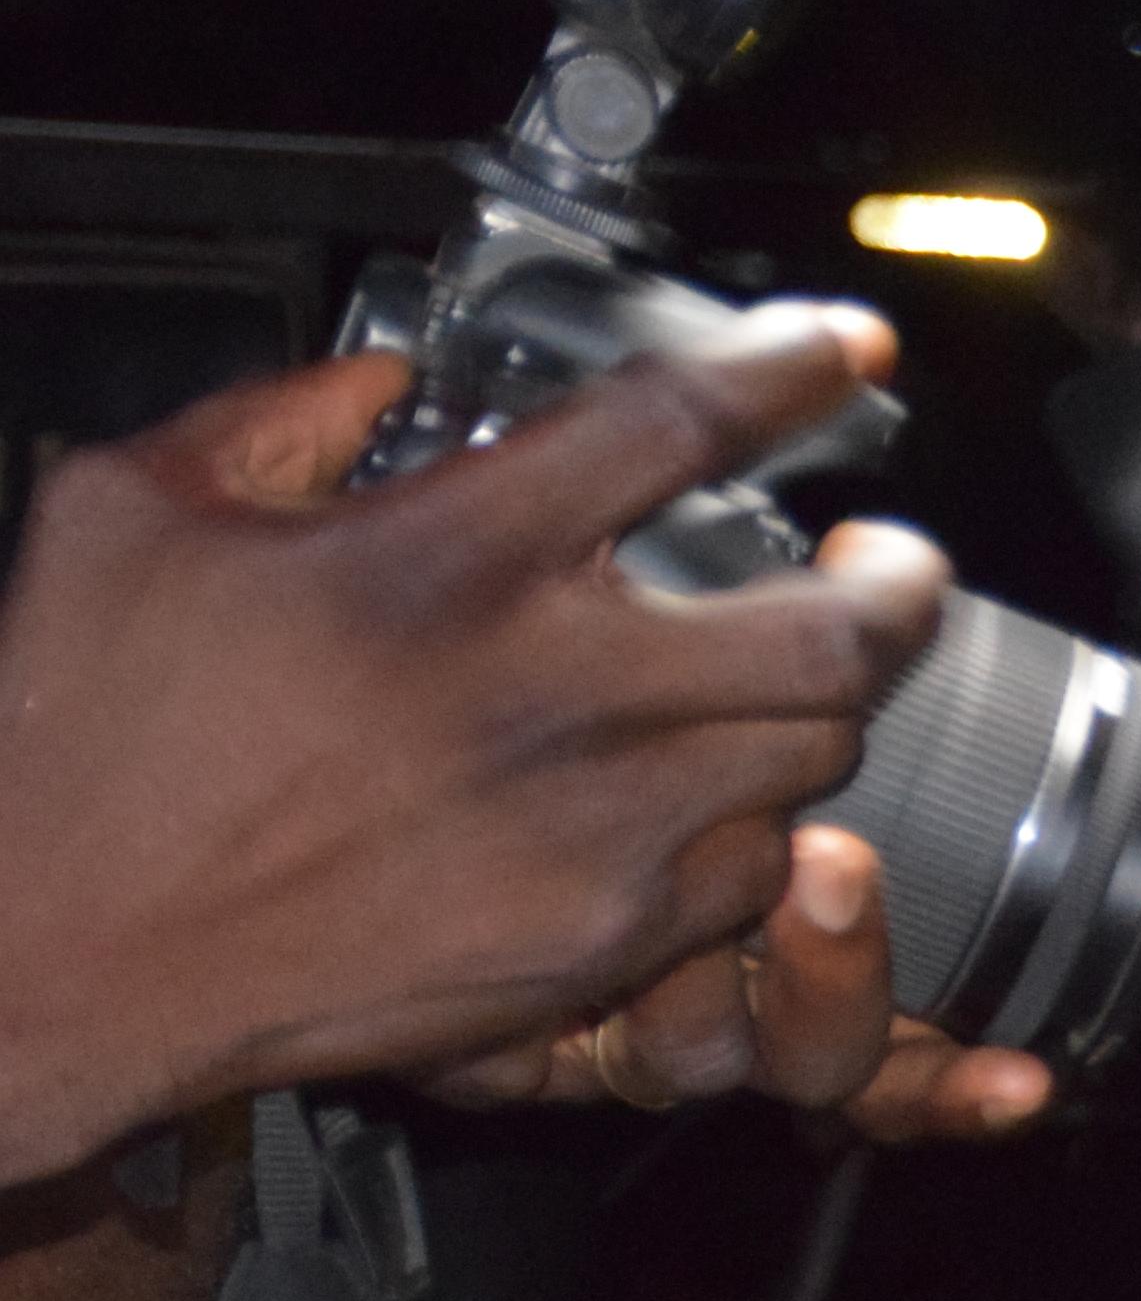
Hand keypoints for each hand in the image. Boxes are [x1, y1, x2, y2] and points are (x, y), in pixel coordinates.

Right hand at [0, 320, 957, 1183]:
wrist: (65, 950)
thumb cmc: (86, 739)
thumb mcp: (135, 510)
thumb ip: (279, 416)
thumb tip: (378, 379)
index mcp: (442, 556)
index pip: (678, 423)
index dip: (790, 369)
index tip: (845, 350)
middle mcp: (546, 690)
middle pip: (833, 631)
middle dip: (897, 585)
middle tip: (889, 558)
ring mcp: (591, 827)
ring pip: (812, 752)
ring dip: (824, 703)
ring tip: (803, 668)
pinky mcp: (597, 936)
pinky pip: (753, 870)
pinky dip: (760, 819)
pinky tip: (718, 788)